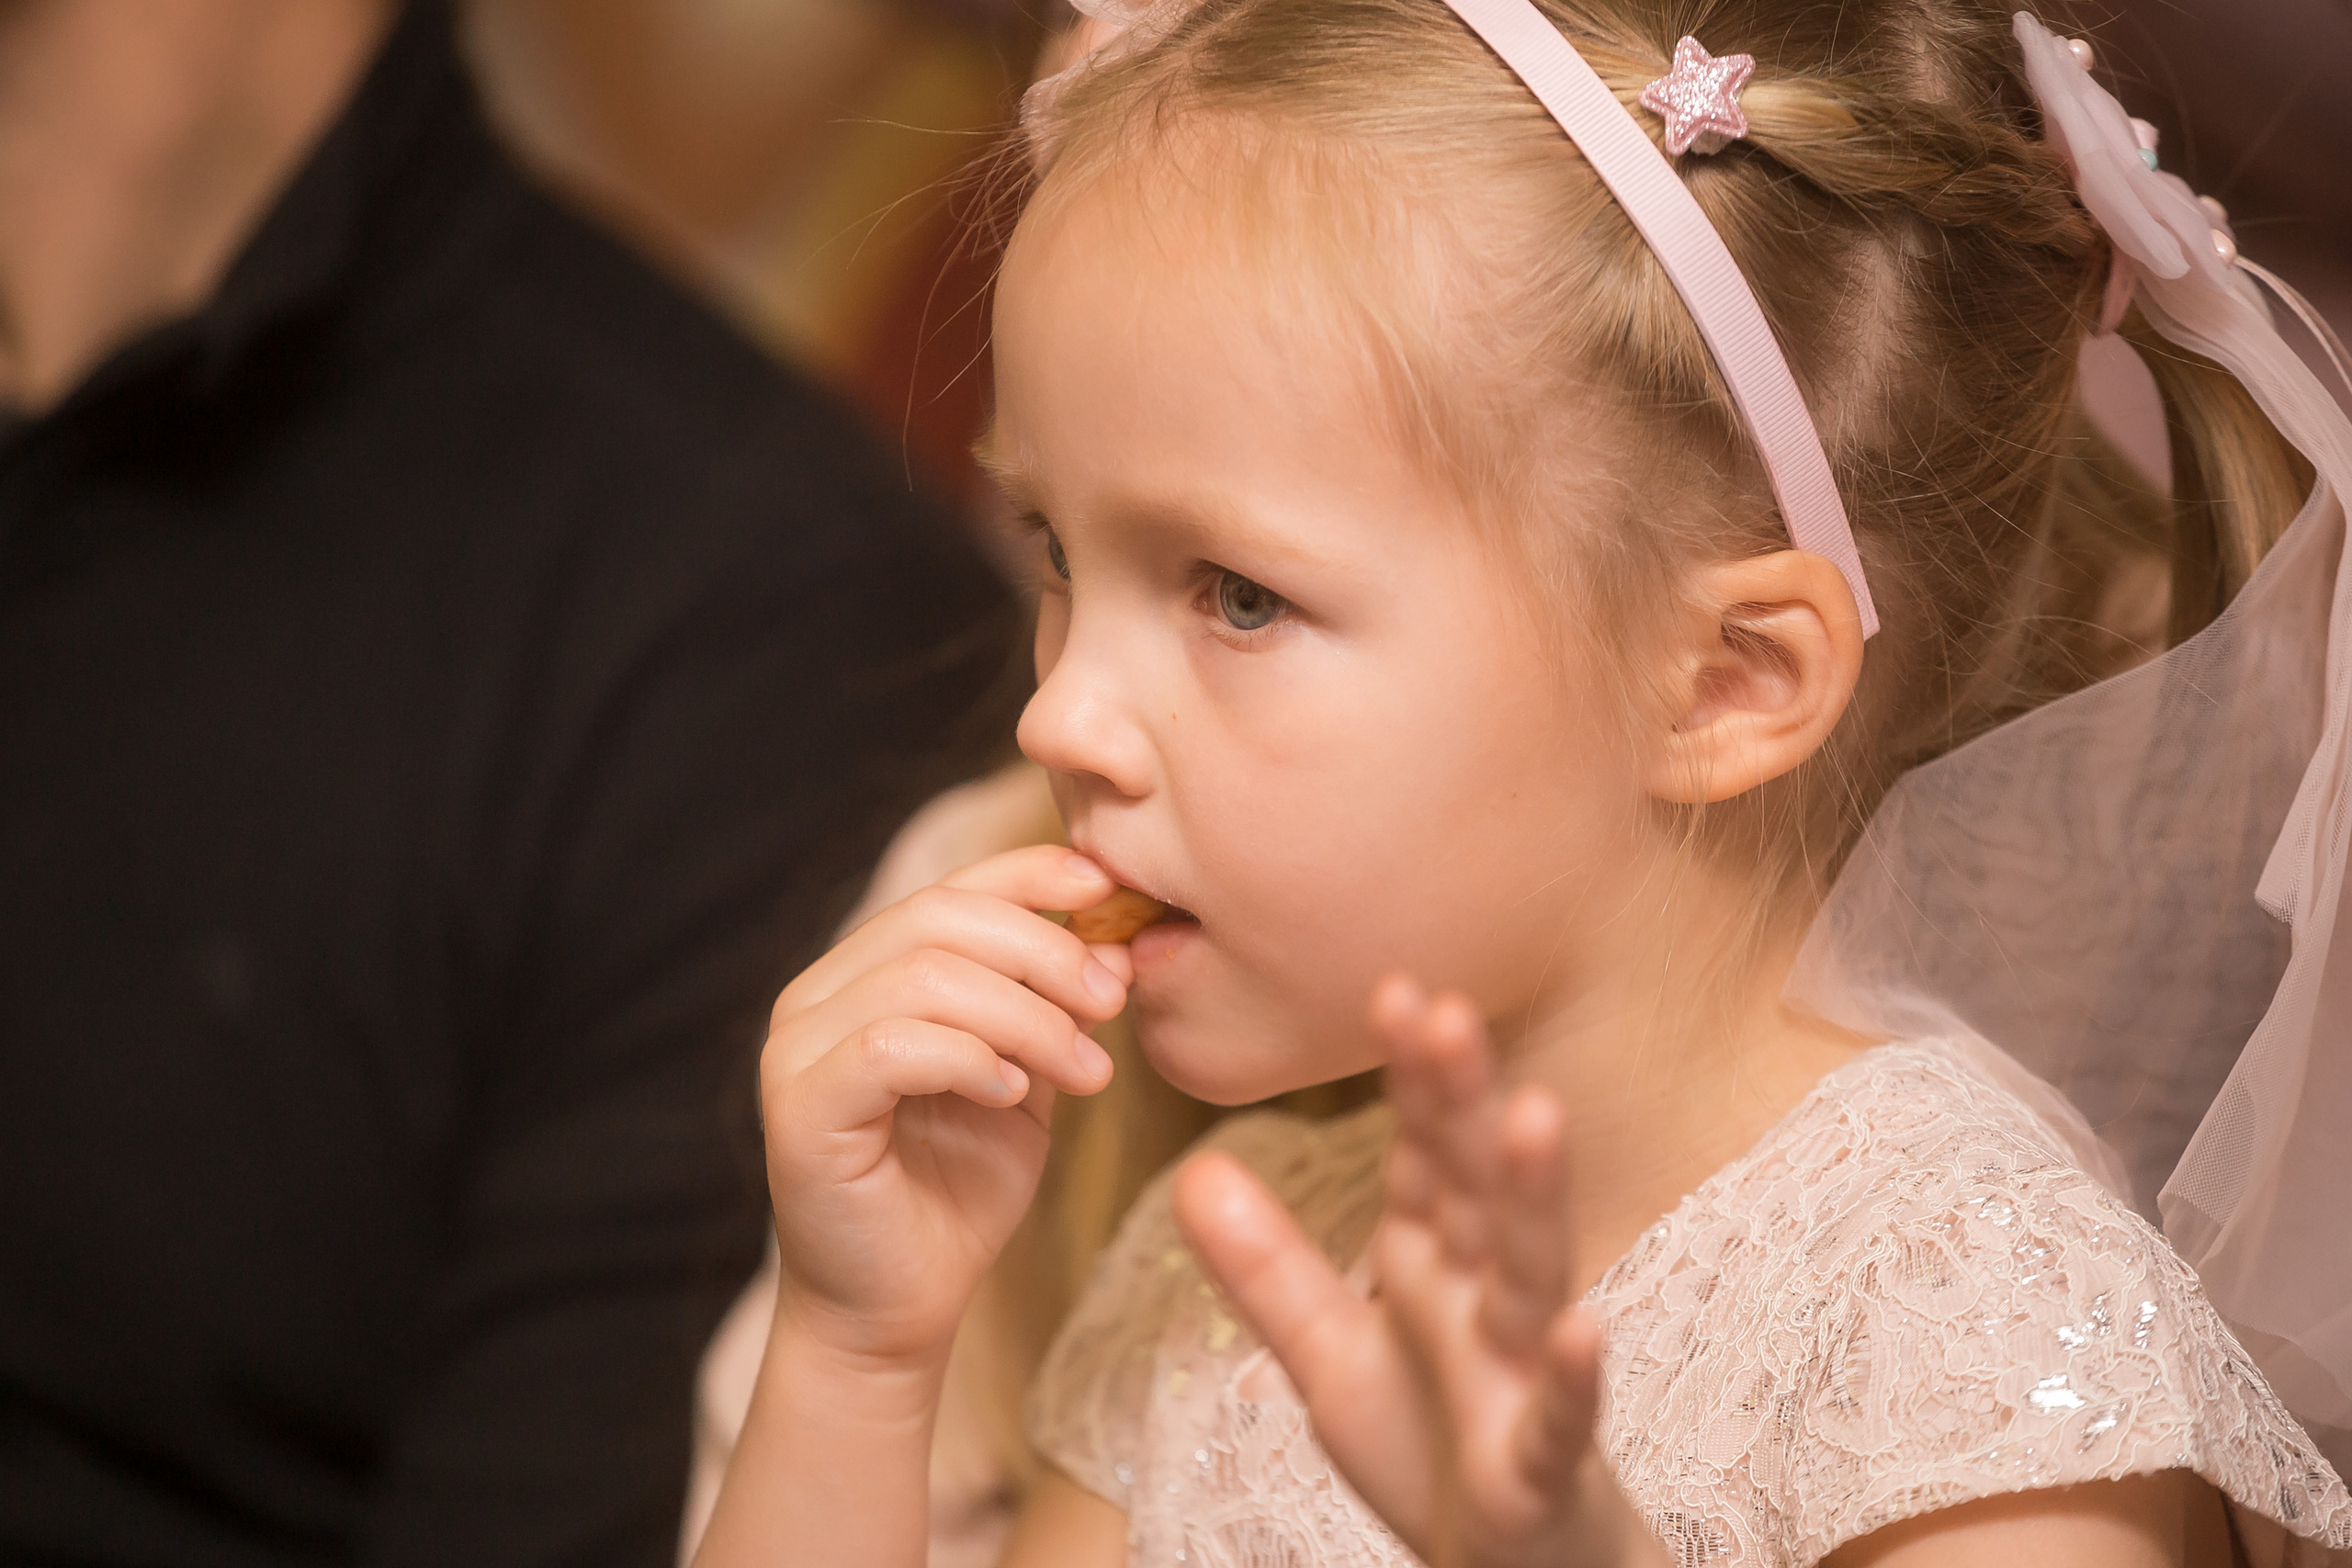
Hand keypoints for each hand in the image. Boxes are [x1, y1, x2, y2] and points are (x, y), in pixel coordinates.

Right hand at [760, 846, 1130, 1365]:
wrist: (899, 1310)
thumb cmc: (958, 1193)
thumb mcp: (1027, 1081)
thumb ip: (1054, 1011)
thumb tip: (1113, 943)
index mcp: (867, 973)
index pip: (949, 889)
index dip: (1028, 875)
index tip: (1107, 888)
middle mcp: (818, 995)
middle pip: (938, 917)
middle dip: (1043, 950)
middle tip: (1112, 1002)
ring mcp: (798, 1047)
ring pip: (922, 976)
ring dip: (1024, 1014)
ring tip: (1085, 1069)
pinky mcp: (799, 1106)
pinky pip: (891, 1044)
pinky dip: (968, 1057)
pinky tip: (1012, 1094)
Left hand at [1174, 975, 1666, 1567]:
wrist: (1508, 1565)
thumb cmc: (1432, 1447)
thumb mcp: (1327, 1355)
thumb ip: (1267, 1268)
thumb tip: (1194, 1170)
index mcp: (1430, 1263)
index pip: (1422, 1155)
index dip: (1412, 1079)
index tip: (1394, 990)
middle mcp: (1483, 1298)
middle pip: (1473, 1188)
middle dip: (1461, 1103)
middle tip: (1447, 1011)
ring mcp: (1521, 1375)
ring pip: (1530, 1273)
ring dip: (1533, 1198)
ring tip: (1534, 1114)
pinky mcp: (1543, 1459)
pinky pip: (1559, 1413)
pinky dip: (1569, 1373)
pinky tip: (1579, 1326)